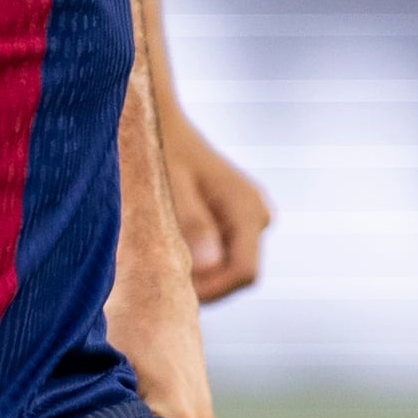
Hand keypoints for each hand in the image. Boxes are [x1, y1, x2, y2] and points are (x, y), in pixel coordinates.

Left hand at [166, 114, 272, 303]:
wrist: (161, 125)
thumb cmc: (161, 153)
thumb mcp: (170, 188)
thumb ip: (192, 224)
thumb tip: (207, 267)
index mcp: (245, 209)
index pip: (244, 272)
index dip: (213, 291)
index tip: (174, 292)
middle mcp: (257, 213)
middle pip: (239, 273)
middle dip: (205, 284)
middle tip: (160, 279)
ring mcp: (250, 216)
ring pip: (231, 264)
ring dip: (200, 273)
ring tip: (161, 260)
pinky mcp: (236, 218)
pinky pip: (224, 251)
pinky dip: (199, 259)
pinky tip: (170, 247)